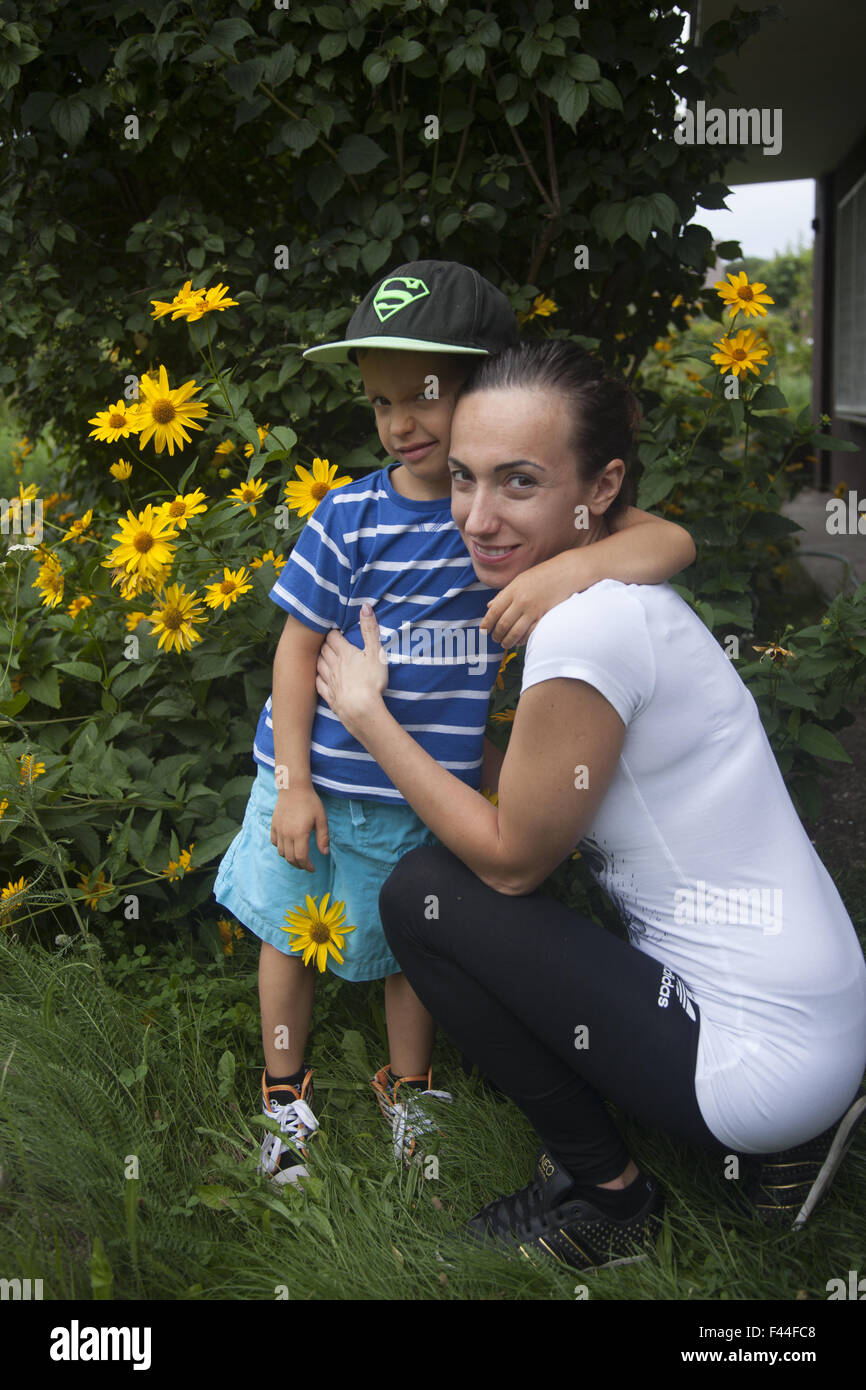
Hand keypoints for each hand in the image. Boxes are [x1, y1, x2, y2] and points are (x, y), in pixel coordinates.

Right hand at [271, 785, 329, 870]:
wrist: (293, 788)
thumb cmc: (310, 802)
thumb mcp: (321, 819)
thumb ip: (323, 837)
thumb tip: (325, 853)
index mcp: (299, 834)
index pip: (301, 857)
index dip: (307, 866)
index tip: (313, 869)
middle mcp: (287, 834)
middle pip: (290, 858)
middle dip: (299, 865)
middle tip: (306, 866)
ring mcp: (278, 830)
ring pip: (281, 852)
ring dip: (289, 858)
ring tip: (298, 857)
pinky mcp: (274, 825)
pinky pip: (274, 842)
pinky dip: (280, 848)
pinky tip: (288, 845)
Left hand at [315, 603, 388, 733]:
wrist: (361, 710)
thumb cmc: (371, 680)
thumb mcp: (375, 652)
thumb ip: (370, 630)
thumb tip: (365, 606)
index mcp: (344, 653)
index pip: (332, 637)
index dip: (333, 632)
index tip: (336, 630)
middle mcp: (333, 665)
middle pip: (323, 650)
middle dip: (324, 644)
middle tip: (328, 641)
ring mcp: (330, 682)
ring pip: (318, 665)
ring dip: (319, 659)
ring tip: (322, 656)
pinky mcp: (330, 697)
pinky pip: (319, 684)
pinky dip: (317, 678)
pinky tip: (319, 678)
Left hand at [480, 553, 583, 646]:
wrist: (566, 572)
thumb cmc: (541, 575)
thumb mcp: (519, 580)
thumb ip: (504, 594)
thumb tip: (489, 606)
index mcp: (513, 590)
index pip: (495, 611)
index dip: (487, 623)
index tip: (483, 631)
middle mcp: (521, 601)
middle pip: (503, 623)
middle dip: (497, 634)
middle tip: (495, 639)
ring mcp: (534, 610)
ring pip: (515, 631)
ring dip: (508, 640)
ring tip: (504, 643)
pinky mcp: (545, 616)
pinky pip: (530, 633)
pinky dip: (523, 640)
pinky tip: (519, 642)